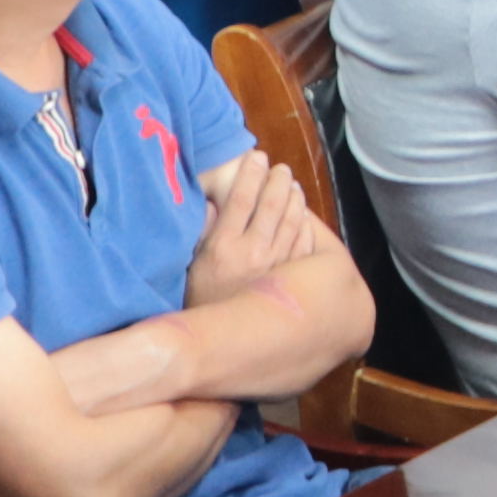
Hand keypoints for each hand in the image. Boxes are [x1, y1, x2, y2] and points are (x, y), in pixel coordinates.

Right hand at [187, 147, 322, 300]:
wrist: (220, 339)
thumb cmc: (200, 298)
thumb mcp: (190, 262)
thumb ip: (201, 230)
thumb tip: (212, 200)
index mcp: (224, 245)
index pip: (241, 199)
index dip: (251, 174)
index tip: (256, 157)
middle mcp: (253, 253)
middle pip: (273, 206)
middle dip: (278, 181)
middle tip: (280, 169)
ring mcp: (276, 266)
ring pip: (293, 222)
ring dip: (295, 199)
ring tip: (292, 185)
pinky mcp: (291, 279)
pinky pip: (304, 243)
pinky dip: (306, 225)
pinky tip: (303, 214)